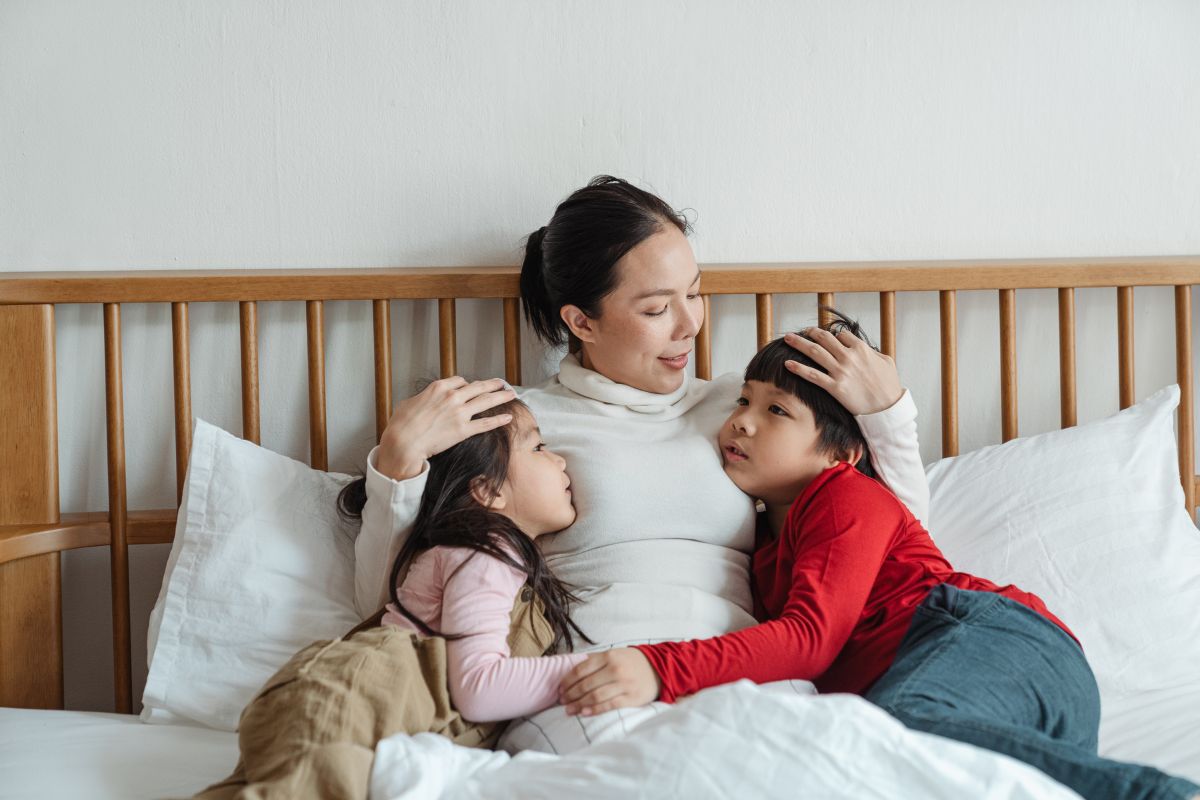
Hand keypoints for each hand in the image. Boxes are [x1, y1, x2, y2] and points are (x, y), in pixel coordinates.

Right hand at [374, 377, 515, 479]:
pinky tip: (508, 417)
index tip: (473, 387)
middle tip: (502, 382)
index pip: (460, 381)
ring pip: (486, 401)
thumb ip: (420, 399)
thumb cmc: (401, 425)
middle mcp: (452, 397)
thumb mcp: (407, 403)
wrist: (404, 442)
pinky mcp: (464, 430)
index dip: (468, 384)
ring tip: (512, 394)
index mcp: (438, 388)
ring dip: (501, 396)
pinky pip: (486, 423)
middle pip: (478, 387)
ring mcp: (460, 413)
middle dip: (492, 384)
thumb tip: (421, 401)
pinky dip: (499, 420)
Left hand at [558, 648, 660, 715]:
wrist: (659, 669)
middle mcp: (615, 669)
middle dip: (570, 694)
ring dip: (579, 704)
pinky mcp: (631, 698)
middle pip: (586, 684)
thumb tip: (571, 668)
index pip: (581, 669)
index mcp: (609, 656)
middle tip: (562, 700)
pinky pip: (609, 705)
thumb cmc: (631, 662)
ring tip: (569, 710)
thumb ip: (595, 660)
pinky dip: (594, 710)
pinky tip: (584, 713)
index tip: (560, 688)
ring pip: (595, 696)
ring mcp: (624, 684)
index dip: (567, 680)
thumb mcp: (614, 654)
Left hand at [783, 329, 902, 415]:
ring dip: (799, 343)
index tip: (824, 337)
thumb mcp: (886, 362)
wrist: (887, 409)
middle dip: (810, 332)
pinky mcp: (835, 387)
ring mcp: (841, 372)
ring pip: (815, 352)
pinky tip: (788, 364)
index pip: (841, 335)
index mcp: (862, 349)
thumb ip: (873, 352)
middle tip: (801, 331)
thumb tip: (864, 348)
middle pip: (824, 339)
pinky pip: (813, 375)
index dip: (833, 335)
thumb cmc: (889, 386)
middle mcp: (849, 357)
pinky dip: (799, 368)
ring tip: (788, 338)